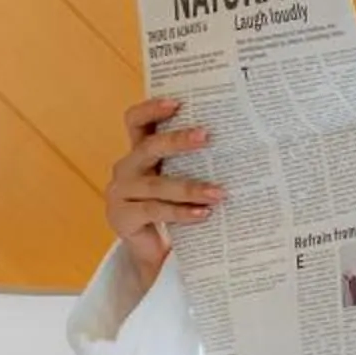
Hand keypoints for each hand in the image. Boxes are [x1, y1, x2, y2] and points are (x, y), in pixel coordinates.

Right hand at [106, 96, 226, 287]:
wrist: (151, 252)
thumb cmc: (170, 209)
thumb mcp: (176, 181)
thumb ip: (191, 164)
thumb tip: (235, 148)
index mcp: (137, 153)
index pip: (135, 121)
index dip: (151, 109)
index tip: (177, 102)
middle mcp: (126, 168)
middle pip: (148, 148)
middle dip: (178, 141)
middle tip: (207, 136)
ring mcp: (120, 193)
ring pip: (156, 185)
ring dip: (190, 188)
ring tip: (219, 192)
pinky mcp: (123, 218)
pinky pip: (155, 211)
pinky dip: (182, 212)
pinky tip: (204, 214)